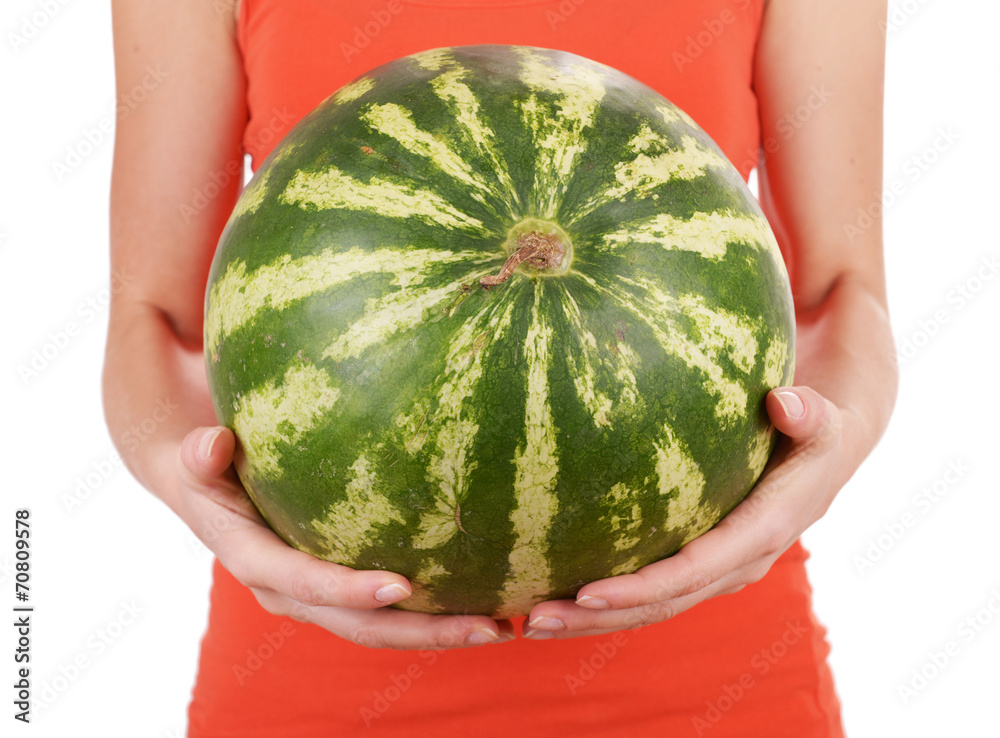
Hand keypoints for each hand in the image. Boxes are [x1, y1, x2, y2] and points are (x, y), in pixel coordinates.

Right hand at [175, 426, 513, 648]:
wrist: (210, 496)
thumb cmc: (210, 471)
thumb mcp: (196, 460)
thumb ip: (200, 456)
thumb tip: (213, 442)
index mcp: (258, 564)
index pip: (308, 584)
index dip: (350, 591)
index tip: (403, 586)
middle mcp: (293, 593)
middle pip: (362, 626)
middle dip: (421, 631)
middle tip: (483, 626)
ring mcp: (322, 598)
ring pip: (384, 628)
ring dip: (440, 631)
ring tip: (501, 627)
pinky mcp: (344, 589)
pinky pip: (391, 609)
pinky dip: (435, 610)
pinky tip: (486, 599)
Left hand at [520, 385, 848, 639]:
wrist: (827, 455)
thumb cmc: (817, 432)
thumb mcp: (824, 423)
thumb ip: (810, 415)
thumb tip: (785, 401)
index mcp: (761, 535)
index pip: (692, 572)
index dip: (641, 587)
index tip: (586, 593)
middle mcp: (736, 564)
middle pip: (660, 604)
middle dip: (599, 617)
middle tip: (535, 620)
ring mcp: (716, 569)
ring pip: (652, 606)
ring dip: (592, 619)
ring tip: (531, 621)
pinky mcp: (700, 560)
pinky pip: (653, 588)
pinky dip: (607, 600)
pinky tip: (558, 591)